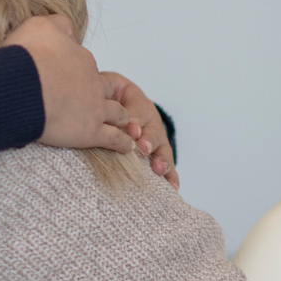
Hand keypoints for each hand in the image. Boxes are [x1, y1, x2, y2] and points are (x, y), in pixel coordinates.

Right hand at [2, 15, 133, 153]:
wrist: (21, 86)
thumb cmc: (25, 57)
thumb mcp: (39, 26)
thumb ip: (58, 26)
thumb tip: (68, 29)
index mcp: (81, 59)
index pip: (87, 66)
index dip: (79, 74)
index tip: (69, 81)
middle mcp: (93, 82)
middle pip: (106, 89)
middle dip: (102, 96)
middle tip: (95, 105)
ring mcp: (96, 108)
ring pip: (118, 113)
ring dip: (120, 118)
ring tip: (122, 125)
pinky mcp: (92, 132)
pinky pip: (115, 138)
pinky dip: (122, 142)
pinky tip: (126, 146)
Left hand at [102, 71, 178, 188]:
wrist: (110, 109)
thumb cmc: (107, 101)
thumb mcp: (109, 93)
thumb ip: (114, 105)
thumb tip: (125, 127)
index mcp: (138, 103)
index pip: (139, 110)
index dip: (136, 120)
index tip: (132, 132)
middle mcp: (150, 122)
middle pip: (154, 130)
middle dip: (149, 140)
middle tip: (144, 149)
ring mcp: (154, 139)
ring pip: (162, 149)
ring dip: (161, 159)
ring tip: (158, 169)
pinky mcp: (156, 155)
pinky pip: (166, 166)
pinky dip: (170, 177)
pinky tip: (172, 187)